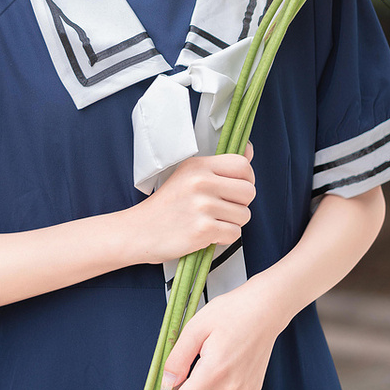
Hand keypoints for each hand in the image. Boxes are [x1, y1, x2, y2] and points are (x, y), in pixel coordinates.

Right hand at [135, 143, 254, 263]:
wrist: (139, 230)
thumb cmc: (166, 205)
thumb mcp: (188, 175)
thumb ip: (219, 166)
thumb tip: (250, 152)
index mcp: (198, 166)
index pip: (242, 165)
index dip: (247, 179)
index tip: (237, 188)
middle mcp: (201, 182)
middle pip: (248, 191)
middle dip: (242, 204)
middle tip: (224, 209)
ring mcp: (202, 206)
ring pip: (244, 215)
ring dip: (233, 223)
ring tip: (213, 221)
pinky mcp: (203, 230)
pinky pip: (234, 234)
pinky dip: (225, 238)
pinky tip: (209, 234)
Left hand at [140, 277, 280, 389]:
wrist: (267, 308)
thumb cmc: (234, 310)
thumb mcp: (197, 325)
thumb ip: (178, 357)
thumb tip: (166, 383)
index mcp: (216, 368)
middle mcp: (232, 385)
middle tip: (184, 365)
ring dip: (199, 389)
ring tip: (210, 355)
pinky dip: (214, 387)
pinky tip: (222, 362)